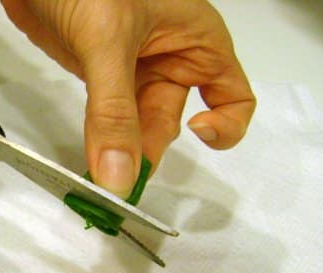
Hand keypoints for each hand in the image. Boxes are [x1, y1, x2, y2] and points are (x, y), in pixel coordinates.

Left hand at [1, 0, 255, 197]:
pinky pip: (109, 120)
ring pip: (137, 126)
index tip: (194, 135)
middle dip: (147, 150)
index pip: (234, 98)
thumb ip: (114, 112)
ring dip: (120, 151)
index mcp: (196, 42)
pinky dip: (101, 140)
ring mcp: (132, 72)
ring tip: (97, 176)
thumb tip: (120, 177)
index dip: (224, 125)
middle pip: (171, 123)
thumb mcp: (108, 43)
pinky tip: (88, 157)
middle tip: (116, 179)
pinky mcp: (99, 78)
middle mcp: (169, 61)